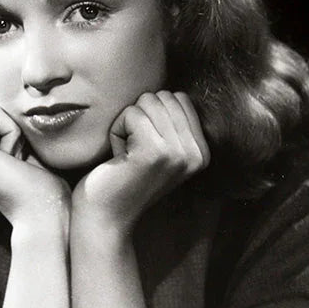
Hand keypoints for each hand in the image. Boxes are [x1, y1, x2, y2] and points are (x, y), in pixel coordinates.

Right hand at [0, 95, 69, 228]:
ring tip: (18, 162)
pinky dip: (13, 133)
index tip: (21, 158)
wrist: (48, 215)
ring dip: (14, 130)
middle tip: (20, 161)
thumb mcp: (23, 144)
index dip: (14, 123)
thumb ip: (5, 120)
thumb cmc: (44, 185)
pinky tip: (15, 162)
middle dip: (12, 124)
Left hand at [72, 91, 209, 233]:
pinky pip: (131, 113)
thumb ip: (172, 122)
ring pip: (146, 102)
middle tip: (133, 152)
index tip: (145, 147)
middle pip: (163, 96)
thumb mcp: (160, 148)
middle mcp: (196, 154)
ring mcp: (177, 153)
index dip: (153, 115)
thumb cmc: (124, 177)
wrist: (106, 216)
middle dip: (139, 118)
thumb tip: (169, 90)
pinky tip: (119, 157)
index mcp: (203, 152)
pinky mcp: (153, 152)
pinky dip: (117, 131)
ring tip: (127, 154)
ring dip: (127, 125)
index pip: (180, 98)